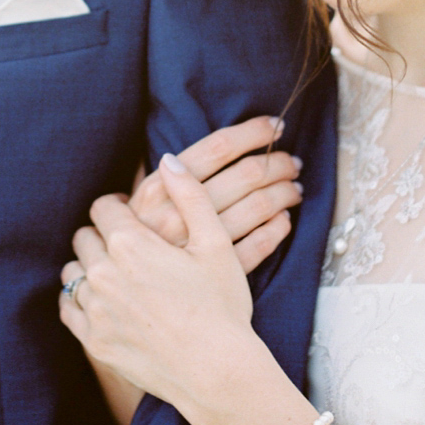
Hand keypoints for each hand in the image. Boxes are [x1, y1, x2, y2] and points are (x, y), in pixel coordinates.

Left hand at [60, 153, 258, 410]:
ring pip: (72, 271)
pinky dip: (79, 301)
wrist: (218, 373)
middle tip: (125, 246)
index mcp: (130, 244)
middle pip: (84, 237)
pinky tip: (101, 302)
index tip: (127, 216)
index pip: (102, 208)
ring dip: (89, 267)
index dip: (116, 209)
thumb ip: (190, 195)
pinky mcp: (93, 342)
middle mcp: (103, 274)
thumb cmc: (222, 307)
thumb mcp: (216, 244)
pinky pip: (68, 308)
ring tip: (115, 274)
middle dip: (102, 236)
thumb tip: (168, 159)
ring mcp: (95, 310)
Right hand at [130, 116, 300, 274]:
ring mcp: (200, 244)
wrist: (130, 298)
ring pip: (259, 206)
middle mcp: (181, 212)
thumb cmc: (139, 245)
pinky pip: (259, 246)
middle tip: (291, 161)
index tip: (276, 125)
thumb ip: (162, 176)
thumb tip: (186, 148)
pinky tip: (283, 219)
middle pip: (246, 174)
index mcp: (161, 188)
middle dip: (277, 162)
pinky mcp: (217, 274)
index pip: (218, 147)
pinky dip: (277, 228)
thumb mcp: (138, 206)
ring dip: (284, 192)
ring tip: (294, 188)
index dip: (253, 132)